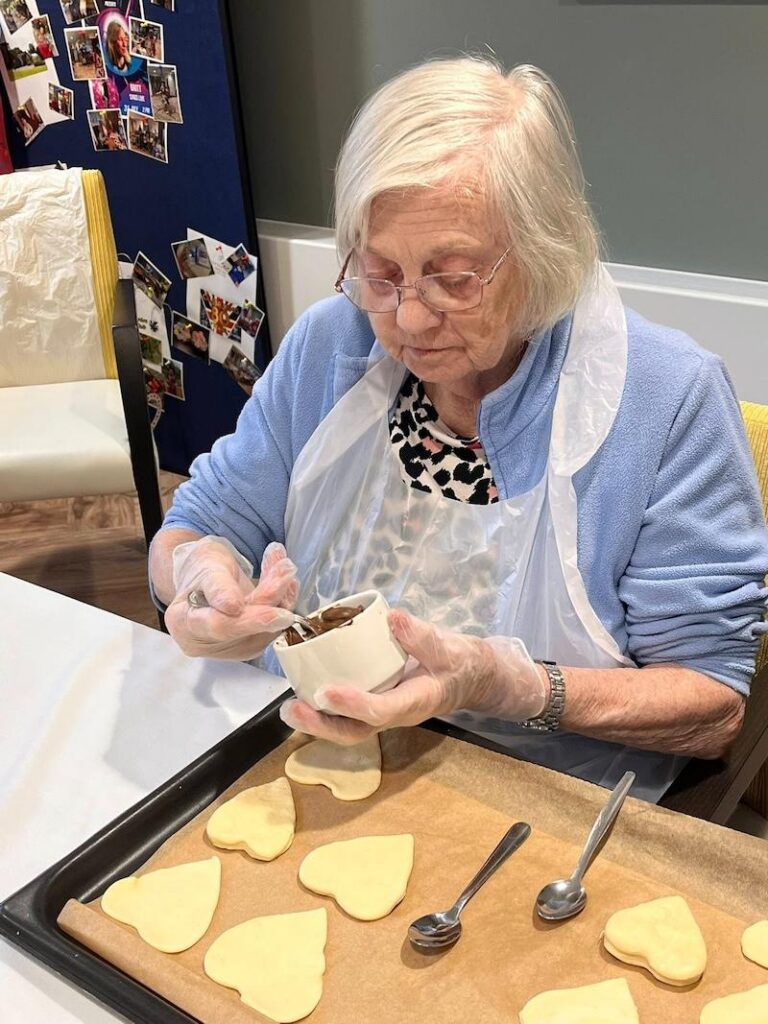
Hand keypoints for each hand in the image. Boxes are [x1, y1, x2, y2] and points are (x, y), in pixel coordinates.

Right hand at [165, 536, 297, 659]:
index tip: (277, 610)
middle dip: (270, 600)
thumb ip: (218, 586)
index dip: (250, 620)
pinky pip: (272, 628)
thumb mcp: (206, 566)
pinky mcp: (248, 645)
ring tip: (285, 567)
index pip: (219, 626)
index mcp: (183, 624)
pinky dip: (283, 602)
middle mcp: (204, 643)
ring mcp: (228, 648)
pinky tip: (287, 581)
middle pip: (245, 630)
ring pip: (264, 629)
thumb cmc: (202, 569)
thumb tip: (232, 606)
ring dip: (281, 597)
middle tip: (287, 571)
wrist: (207, 577)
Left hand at [279, 609, 548, 744]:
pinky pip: (345, 714)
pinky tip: (301, 691)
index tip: (324, 692)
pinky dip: (322, 708)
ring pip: (347, 727)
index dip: (352, 704)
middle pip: (355, 731)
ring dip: (316, 722)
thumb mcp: (450, 648)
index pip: (380, 711)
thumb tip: (393, 617)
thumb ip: (422, 637)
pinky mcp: (374, 701)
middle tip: (292, 709)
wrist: (468, 676)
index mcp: (414, 702)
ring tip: (288, 707)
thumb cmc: (458, 662)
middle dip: (321, 725)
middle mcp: (394, 714)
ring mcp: (382, 712)